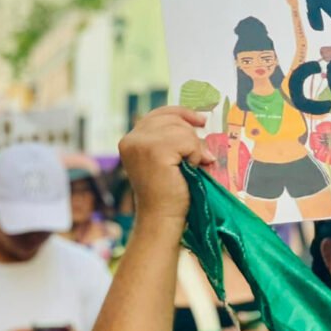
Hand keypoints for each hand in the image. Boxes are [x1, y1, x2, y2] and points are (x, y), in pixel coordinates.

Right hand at [118, 107, 214, 223]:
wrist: (162, 217)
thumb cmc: (169, 193)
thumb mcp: (168, 158)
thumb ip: (173, 139)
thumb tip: (199, 120)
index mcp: (131, 139)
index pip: (159, 113)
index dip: (182, 113)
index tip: (200, 120)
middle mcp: (131, 139)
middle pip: (172, 119)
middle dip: (191, 136)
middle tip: (197, 158)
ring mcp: (140, 144)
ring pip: (181, 129)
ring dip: (194, 147)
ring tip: (191, 166)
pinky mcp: (154, 151)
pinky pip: (187, 141)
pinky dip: (195, 153)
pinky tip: (191, 167)